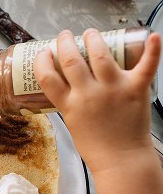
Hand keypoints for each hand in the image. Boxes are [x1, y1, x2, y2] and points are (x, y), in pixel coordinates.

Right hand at [33, 28, 160, 173]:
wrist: (122, 160)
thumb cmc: (96, 147)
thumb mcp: (72, 124)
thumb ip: (70, 103)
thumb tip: (67, 85)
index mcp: (69, 105)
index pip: (47, 77)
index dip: (42, 61)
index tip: (43, 53)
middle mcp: (88, 95)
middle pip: (71, 61)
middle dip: (65, 43)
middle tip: (65, 36)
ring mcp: (113, 90)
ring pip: (101, 55)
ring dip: (94, 39)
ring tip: (91, 33)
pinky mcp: (136, 90)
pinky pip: (146, 67)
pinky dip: (153, 50)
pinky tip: (153, 35)